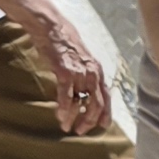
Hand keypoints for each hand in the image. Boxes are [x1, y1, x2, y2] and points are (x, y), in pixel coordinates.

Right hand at [19, 4, 114, 137]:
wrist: (52, 27)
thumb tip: (82, 92)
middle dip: (90, 121)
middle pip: (97, 104)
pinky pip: (66, 95)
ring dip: (74, 118)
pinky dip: (64, 108)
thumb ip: (85, 75)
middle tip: (81, 131)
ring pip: (82, 102)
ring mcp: (80, 73)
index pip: (107, 97)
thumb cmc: (64, 44)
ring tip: (67, 127)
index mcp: (98, 72)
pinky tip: (60, 117)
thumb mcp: (81, 60)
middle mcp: (93, 73)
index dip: (106, 114)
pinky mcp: (65, 71)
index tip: (102, 126)